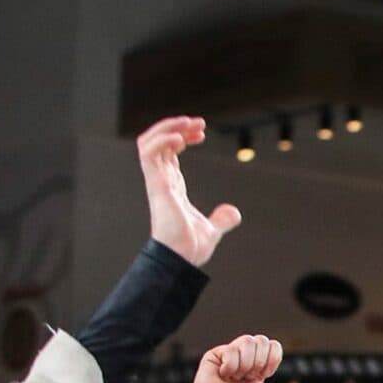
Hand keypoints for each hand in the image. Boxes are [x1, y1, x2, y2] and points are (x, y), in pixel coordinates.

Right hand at [138, 117, 241, 266]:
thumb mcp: (212, 229)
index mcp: (171, 186)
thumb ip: (221, 219)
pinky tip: (181, 137)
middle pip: (158, 142)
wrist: (182, 260)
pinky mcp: (157, 186)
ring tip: (189, 123)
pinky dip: (162, 140)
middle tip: (199, 123)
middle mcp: (161, 181)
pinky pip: (149, 154)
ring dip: (167, 127)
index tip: (201, 133)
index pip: (168, 152)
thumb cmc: (190, 247)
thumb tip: (233, 212)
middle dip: (175, 126)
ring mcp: (157, 182)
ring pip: (148, 142)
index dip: (181, 137)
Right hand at [192, 335, 299, 382]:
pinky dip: (231, 365)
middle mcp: (243, 360)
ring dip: (246, 363)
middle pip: (261, 340)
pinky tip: (224, 376)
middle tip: (249, 378)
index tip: (265, 375)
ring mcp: (228, 357)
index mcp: (257, 369)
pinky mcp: (213, 357)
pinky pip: (229, 349)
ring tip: (236, 378)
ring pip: (247, 340)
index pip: (272, 345)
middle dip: (260, 361)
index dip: (273, 358)